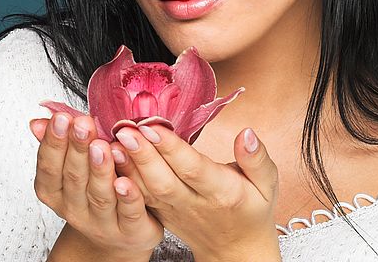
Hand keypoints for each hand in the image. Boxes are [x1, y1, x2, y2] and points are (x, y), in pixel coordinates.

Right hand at [28, 114, 163, 257]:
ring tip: (101, 145)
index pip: (49, 168)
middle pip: (74, 178)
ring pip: (100, 195)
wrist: (117, 238)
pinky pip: (128, 214)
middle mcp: (75, 209)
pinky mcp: (130, 231)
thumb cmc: (93, 196)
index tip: (61, 117)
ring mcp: (102, 223)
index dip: (54, 143)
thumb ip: (57, 145)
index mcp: (57, 193)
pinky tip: (126, 181)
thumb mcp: (71, 170)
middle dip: (77, 148)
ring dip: (100, 169)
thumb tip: (37, 122)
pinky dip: (127, 197)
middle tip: (82, 124)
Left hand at [108, 124, 279, 260]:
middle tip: (125, 130)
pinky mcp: (160, 213)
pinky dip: (124, 178)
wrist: (235, 250)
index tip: (154, 127)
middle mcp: (194, 203)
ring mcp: (174, 211)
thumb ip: (257, 159)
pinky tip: (111, 159)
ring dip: (128, 166)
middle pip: (163, 180)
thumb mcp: (267, 184)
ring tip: (111, 141)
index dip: (172, 149)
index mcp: (222, 192)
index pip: (193, 170)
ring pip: (147, 190)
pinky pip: (140, 197)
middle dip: (142, 155)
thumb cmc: (252, 210)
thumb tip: (246, 133)